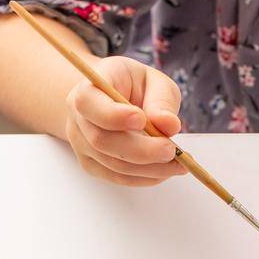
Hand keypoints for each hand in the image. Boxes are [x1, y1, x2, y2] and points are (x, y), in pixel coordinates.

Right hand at [62, 56, 184, 186]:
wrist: (113, 100)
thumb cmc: (134, 87)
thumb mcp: (153, 81)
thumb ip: (162, 100)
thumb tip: (169, 124)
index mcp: (88, 87)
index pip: (88, 103)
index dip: (113, 115)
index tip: (141, 119)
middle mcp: (78, 118)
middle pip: (101, 140)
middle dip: (141, 149)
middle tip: (171, 150)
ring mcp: (82, 144)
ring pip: (112, 164)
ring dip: (149, 168)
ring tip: (179, 163)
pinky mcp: (93, 165)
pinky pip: (118, 177)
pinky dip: (146, 177)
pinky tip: (166, 170)